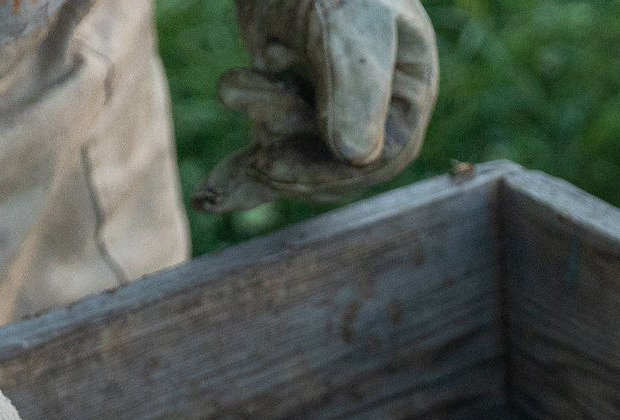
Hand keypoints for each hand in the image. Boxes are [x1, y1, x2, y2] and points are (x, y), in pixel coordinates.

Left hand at [193, 0, 438, 213]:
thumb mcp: (348, 23)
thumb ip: (357, 84)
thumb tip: (358, 156)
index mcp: (408, 86)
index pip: (381, 155)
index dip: (330, 172)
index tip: (277, 166)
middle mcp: (375, 103)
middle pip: (336, 163)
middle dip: (289, 149)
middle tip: (251, 137)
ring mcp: (329, 106)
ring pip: (297, 156)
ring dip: (260, 126)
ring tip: (235, 82)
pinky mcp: (288, 106)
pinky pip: (270, 155)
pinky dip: (239, 175)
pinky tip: (210, 197)